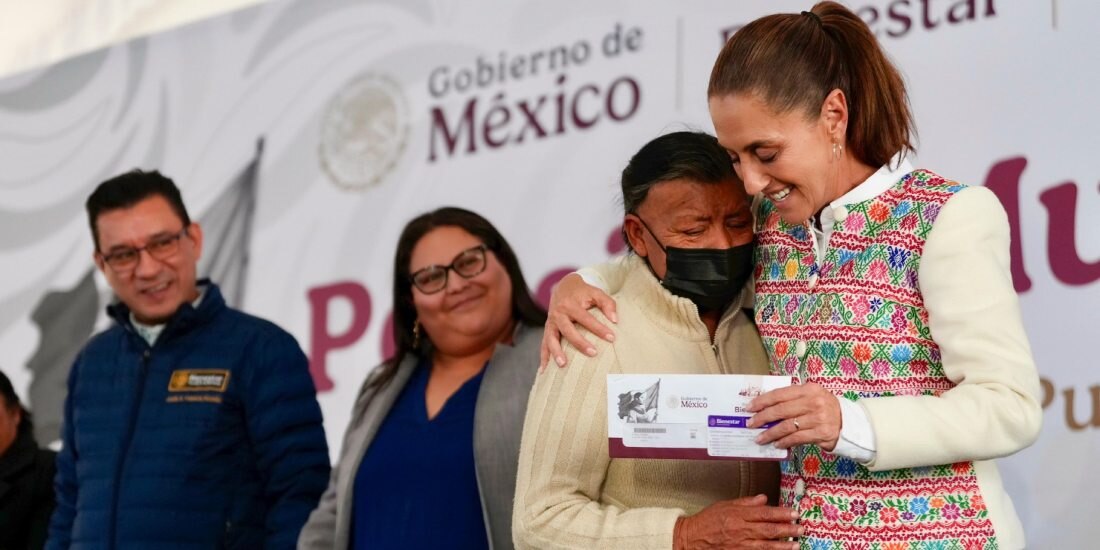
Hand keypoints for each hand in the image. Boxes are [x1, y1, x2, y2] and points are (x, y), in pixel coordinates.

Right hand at [539, 273, 617, 369]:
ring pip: (551, 339)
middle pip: (568, 331)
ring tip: (563, 365)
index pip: (586, 319)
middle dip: (580, 343)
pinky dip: (544, 357)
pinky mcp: (547, 330)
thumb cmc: (583, 292)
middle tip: (593, 353)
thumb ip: (607, 304)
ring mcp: (550, 323)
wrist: (563, 286)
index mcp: (571, 304)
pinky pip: (543, 344)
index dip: (599, 328)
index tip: (612, 338)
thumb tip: (615, 320)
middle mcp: (558, 314)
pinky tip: (545, 371)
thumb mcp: (596, 292)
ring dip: (556, 352)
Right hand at [673, 494, 800, 549]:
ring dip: (783, 545)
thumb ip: (746, 502)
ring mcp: (740, 544)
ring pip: (766, 545)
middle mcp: (740, 529)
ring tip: (796, 544)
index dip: (781, 513)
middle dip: (787, 529)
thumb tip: (764, 498)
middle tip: (801, 528)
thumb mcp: (725, 504)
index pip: (764, 513)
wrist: (692, 537)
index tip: (794, 513)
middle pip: (768, 530)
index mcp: (738, 514)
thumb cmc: (707, 520)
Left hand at [747, 382, 841, 450]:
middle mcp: (813, 401)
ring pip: (787, 426)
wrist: (849, 422)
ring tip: (760, 438)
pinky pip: (797, 438)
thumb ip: (792, 398)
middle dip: (762, 418)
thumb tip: (764, 407)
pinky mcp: (821, 433)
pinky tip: (776, 444)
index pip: (779, 394)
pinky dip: (784, 442)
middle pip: (781, 410)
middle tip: (750, 424)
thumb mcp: (811, 396)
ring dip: (770, 433)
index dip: (762, 401)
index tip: (749, 408)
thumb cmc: (824, 408)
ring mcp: (818, 418)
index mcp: (808, 389)